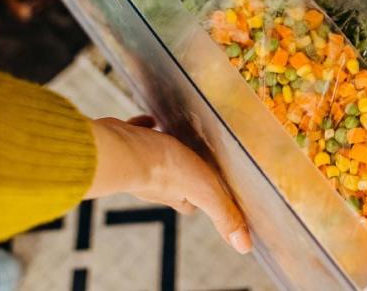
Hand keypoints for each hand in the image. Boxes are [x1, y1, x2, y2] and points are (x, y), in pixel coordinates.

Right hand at [88, 117, 252, 253]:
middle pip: (171, 181)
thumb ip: (224, 216)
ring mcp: (137, 162)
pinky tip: (150, 120)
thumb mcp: (206, 192)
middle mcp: (154, 182)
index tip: (211, 191)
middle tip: (195, 156)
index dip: (201, 199)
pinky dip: (143, 129)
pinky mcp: (125, 142)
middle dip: (182, 171)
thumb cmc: (162, 170)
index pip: (191, 204)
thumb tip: (244, 246)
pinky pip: (136, 135)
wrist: (122, 148)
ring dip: (162, 149)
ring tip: (174, 135)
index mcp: (176, 195)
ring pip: (152, 158)